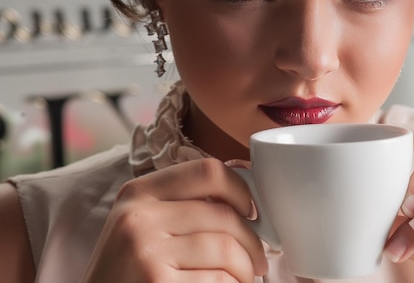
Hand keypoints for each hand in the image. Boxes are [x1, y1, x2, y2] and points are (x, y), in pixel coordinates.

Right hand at [81, 158, 267, 282]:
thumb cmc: (127, 271)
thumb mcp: (139, 224)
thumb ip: (181, 205)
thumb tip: (247, 199)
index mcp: (138, 193)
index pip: (208, 170)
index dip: (241, 189)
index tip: (251, 210)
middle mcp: (139, 218)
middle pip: (225, 216)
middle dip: (252, 242)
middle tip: (256, 261)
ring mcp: (147, 253)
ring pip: (227, 251)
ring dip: (245, 270)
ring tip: (242, 279)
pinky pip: (219, 281)